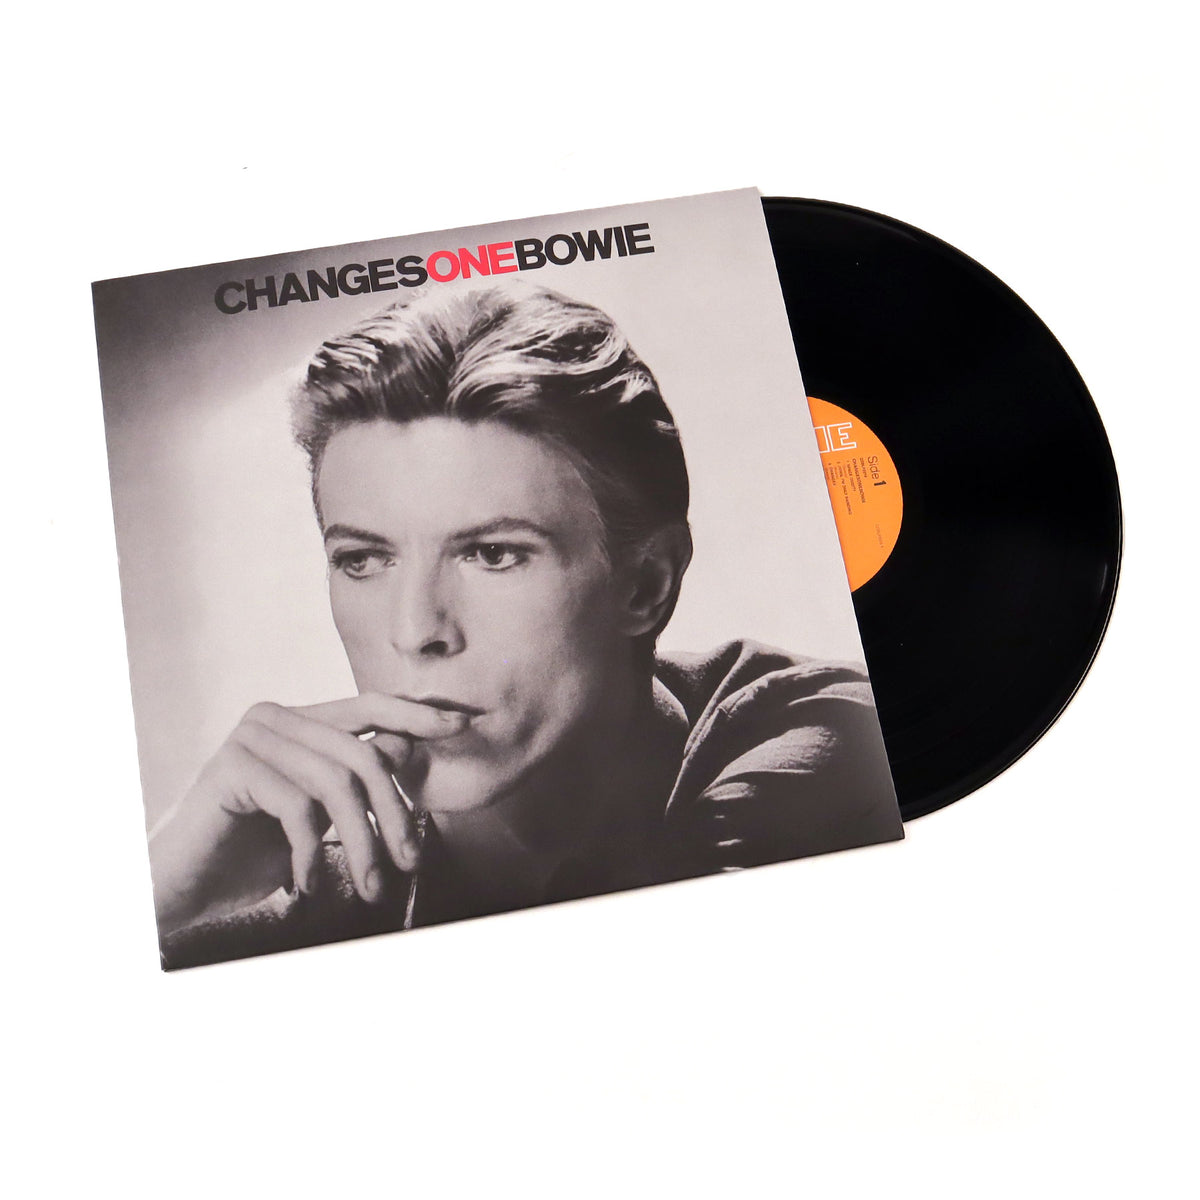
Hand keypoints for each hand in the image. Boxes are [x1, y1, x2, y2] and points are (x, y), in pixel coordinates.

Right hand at [149, 694, 467, 933]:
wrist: (181, 885)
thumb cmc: (253, 851)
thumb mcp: (319, 815)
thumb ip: (355, 781)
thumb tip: (410, 751)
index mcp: (299, 719)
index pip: (369, 706)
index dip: (417, 715)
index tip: (462, 726)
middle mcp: (275, 716)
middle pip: (361, 754)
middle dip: (393, 811)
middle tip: (410, 861)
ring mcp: (251, 737)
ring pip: (336, 783)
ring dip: (361, 842)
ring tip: (369, 887)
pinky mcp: (230, 767)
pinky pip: (298, 807)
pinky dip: (312, 853)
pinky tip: (306, 884)